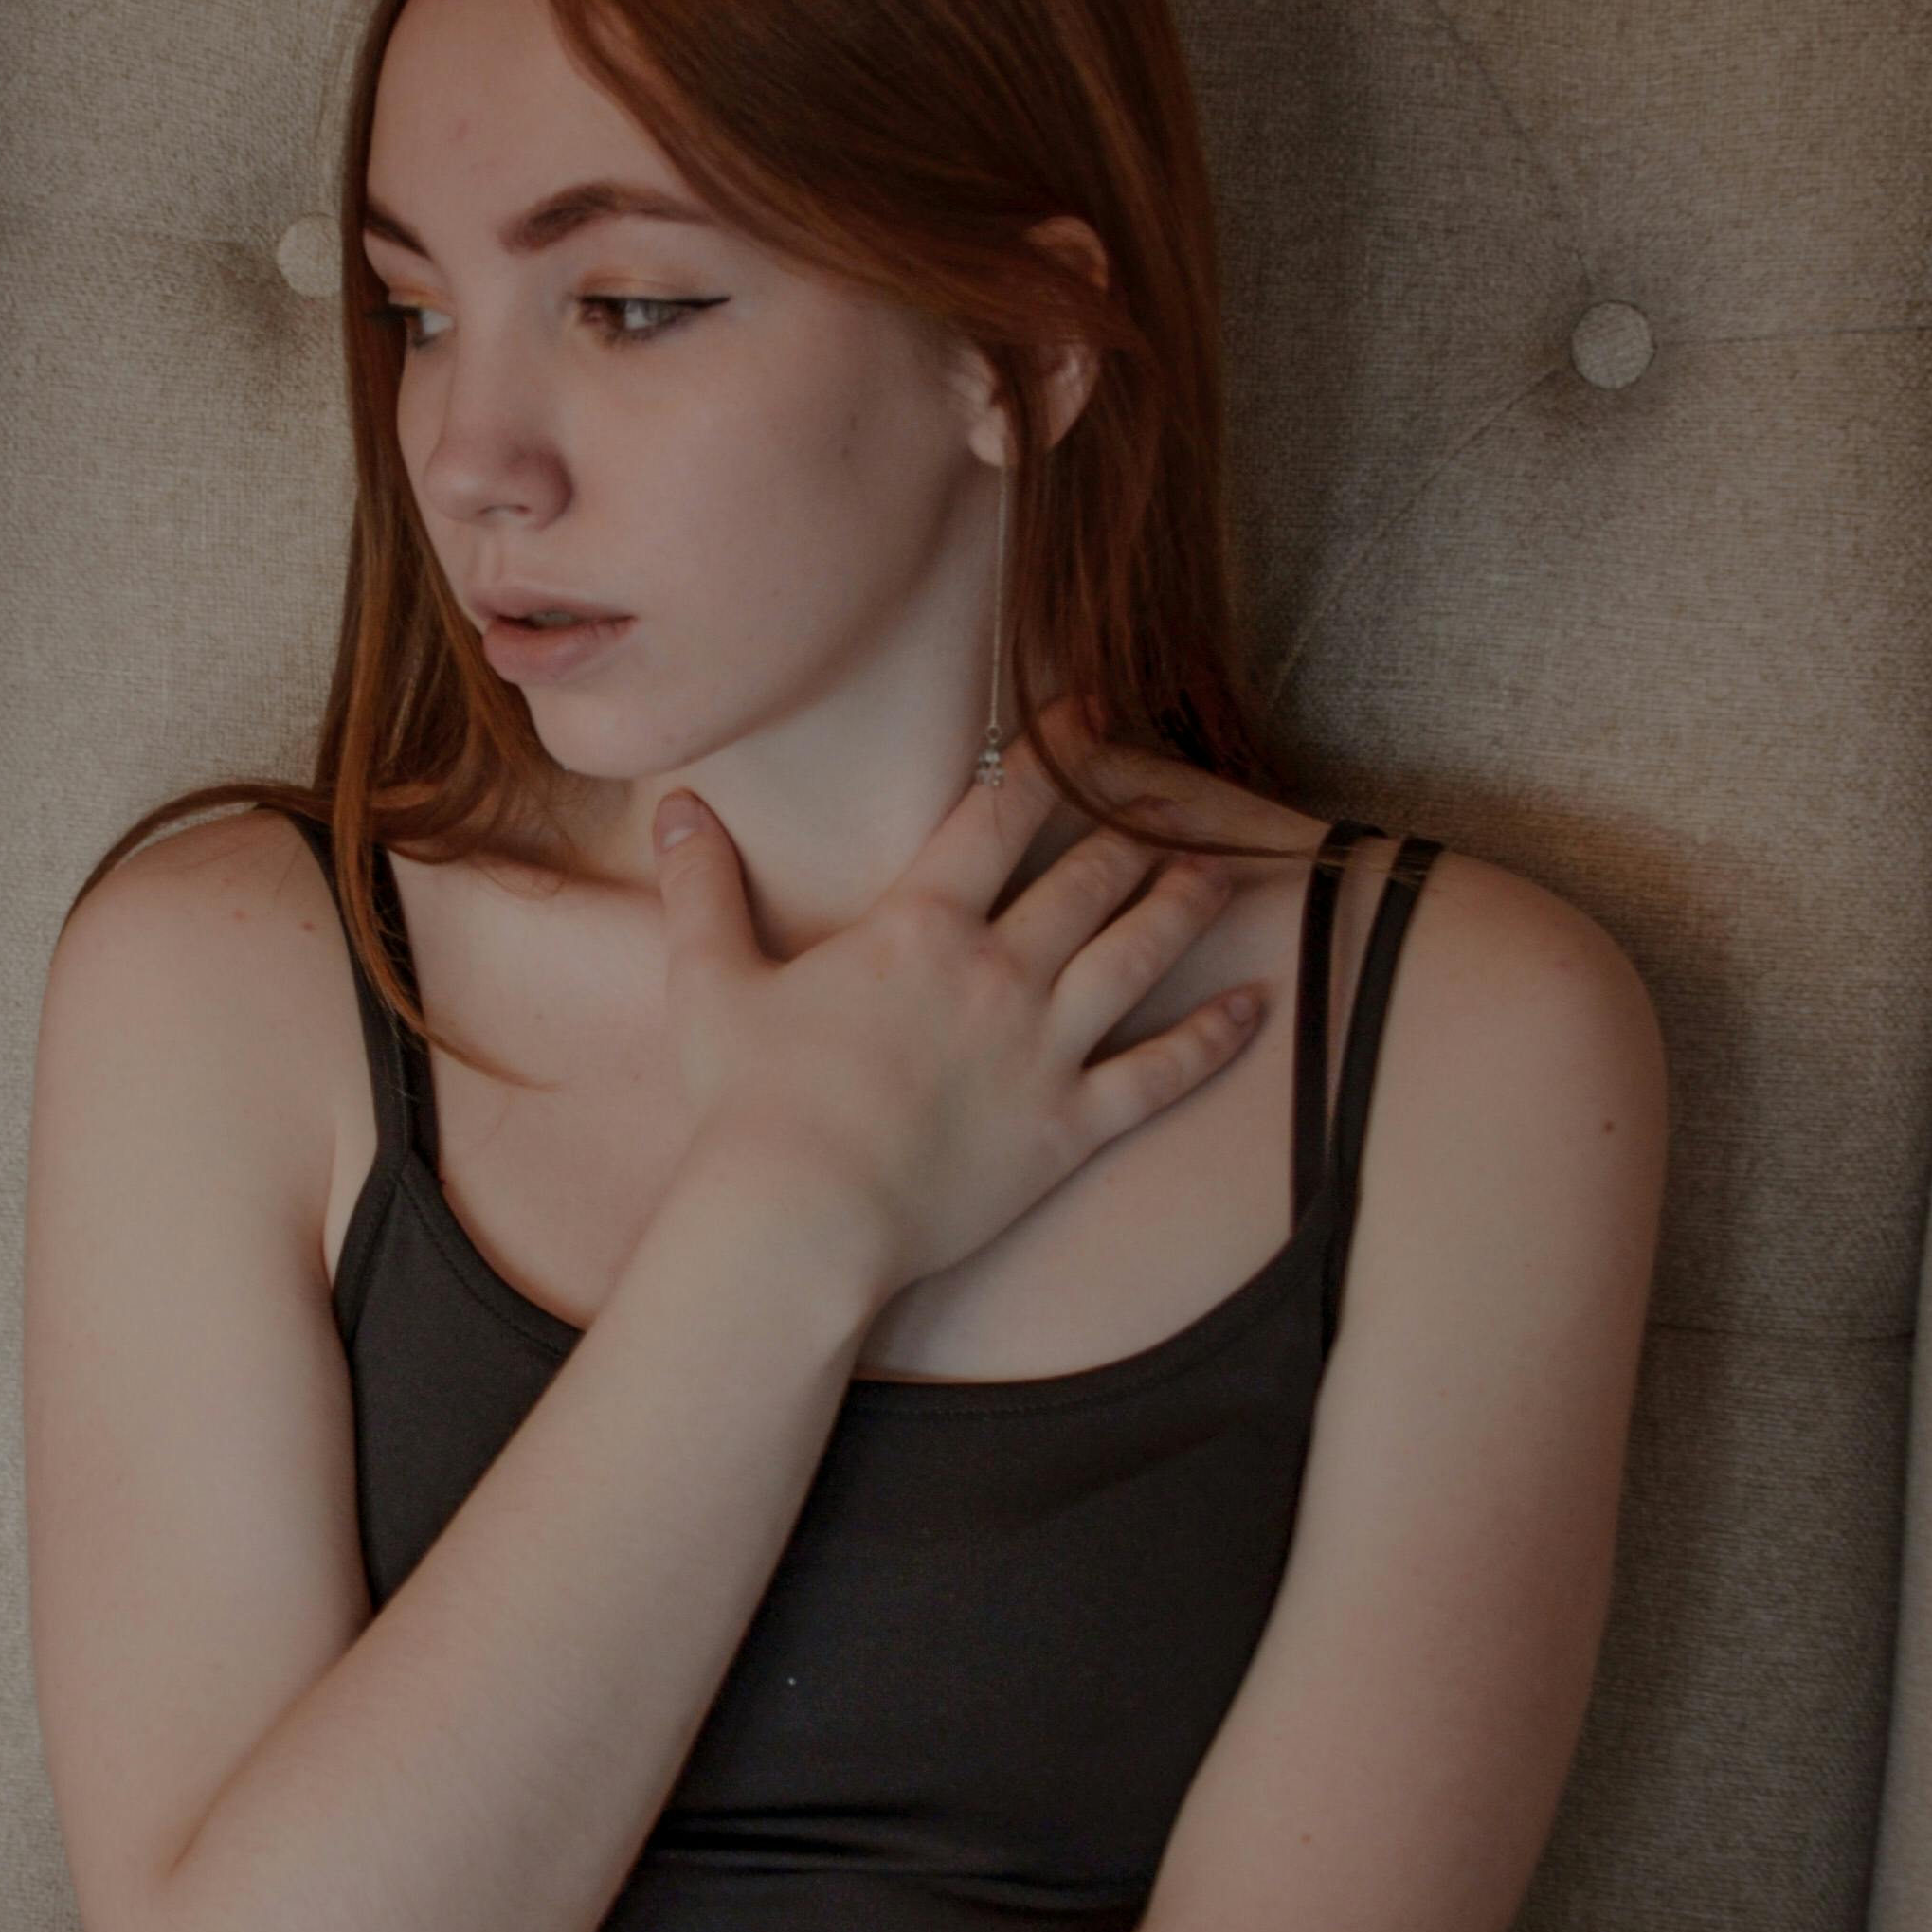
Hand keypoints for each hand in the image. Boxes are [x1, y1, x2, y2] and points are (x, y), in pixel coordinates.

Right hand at [653, 741, 1259, 1302]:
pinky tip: (1254, 1008)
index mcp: (920, 925)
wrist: (799, 1218)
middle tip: (1167, 796)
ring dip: (1187, 903)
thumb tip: (677, 809)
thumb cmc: (748, 1104)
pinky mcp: (1070, 1126)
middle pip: (1092, 874)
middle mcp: (1000, 970)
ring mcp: (1045, 1048)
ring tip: (1220, 872)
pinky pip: (1162, 1073)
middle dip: (1135, 826)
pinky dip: (1214, 1038)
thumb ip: (701, 889)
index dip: (1052, 754)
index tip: (1090, 714)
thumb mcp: (711, 984)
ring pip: (1141, 952)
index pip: (1001, 813)